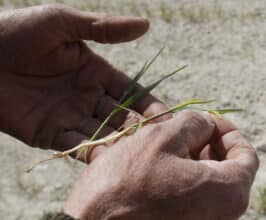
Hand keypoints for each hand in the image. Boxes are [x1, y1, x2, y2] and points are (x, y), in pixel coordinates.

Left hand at [0, 4, 166, 151]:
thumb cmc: (17, 32)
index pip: (131, 92)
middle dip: (140, 129)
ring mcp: (71, 116)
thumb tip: (146, 24)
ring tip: (139, 155)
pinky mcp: (51, 134)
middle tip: (159, 143)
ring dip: (121, 145)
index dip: (149, 105)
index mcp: (96, 72)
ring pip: (104, 134)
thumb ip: (104, 29)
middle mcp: (88, 96)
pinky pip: (77, 146)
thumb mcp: (64, 23)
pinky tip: (110, 160)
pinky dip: (93, 154)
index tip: (167, 118)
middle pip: (122, 116)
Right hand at [64, 111, 258, 219]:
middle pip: (227, 170)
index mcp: (229, 192)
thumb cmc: (127, 183)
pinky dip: (182, 178)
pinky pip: (193, 199)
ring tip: (167, 145)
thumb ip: (195, 123)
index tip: (208, 121)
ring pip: (207, 184)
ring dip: (192, 159)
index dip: (227, 131)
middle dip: (208, 144)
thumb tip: (207, 125)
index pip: (246, 155)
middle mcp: (223, 216)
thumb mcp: (163, 138)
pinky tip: (159, 167)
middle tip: (183, 130)